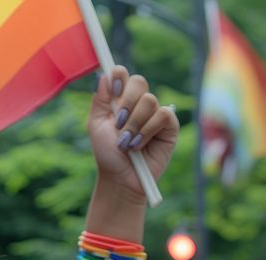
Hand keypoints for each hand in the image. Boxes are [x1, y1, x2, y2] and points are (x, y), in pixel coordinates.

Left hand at [88, 66, 178, 203]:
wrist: (120, 178)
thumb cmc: (107, 154)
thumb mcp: (96, 125)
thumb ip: (100, 100)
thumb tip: (105, 75)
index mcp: (121, 100)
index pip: (123, 75)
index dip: (119, 76)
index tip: (113, 89)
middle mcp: (139, 103)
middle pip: (139, 82)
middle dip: (126, 103)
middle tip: (119, 123)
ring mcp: (155, 113)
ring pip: (149, 101)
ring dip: (134, 124)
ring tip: (127, 142)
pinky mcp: (169, 126)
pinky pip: (162, 115)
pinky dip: (147, 131)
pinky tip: (139, 145)